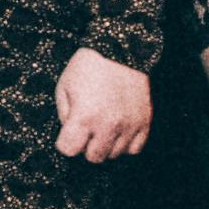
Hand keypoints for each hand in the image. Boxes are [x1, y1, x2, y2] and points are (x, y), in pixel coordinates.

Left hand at [53, 44, 153, 162]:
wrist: (120, 51)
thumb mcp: (64, 87)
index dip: (65, 142)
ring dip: (106, 144)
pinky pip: (134, 149)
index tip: (68, 133)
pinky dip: (125, 144)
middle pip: (93, 157)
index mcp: (84, 117)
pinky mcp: (144, 123)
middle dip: (86, 146)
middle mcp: (108, 125)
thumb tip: (71, 133)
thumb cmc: (88, 67)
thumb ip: (64, 116)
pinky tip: (118, 130)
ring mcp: (129, 126)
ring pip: (114, 155)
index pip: (69, 150)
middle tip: (86, 130)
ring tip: (103, 125)